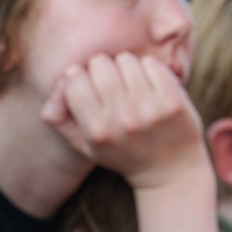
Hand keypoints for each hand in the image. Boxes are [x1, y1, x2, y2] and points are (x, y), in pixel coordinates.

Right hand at [42, 53, 207, 189]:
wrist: (170, 171)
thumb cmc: (121, 152)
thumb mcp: (83, 144)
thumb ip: (58, 116)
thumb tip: (60, 80)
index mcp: (96, 131)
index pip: (73, 78)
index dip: (77, 76)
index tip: (87, 85)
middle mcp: (122, 120)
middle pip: (99, 64)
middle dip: (102, 68)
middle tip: (110, 83)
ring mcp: (150, 109)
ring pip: (126, 60)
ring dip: (126, 67)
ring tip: (130, 85)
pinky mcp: (173, 101)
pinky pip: (152, 64)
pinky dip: (148, 69)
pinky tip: (149, 85)